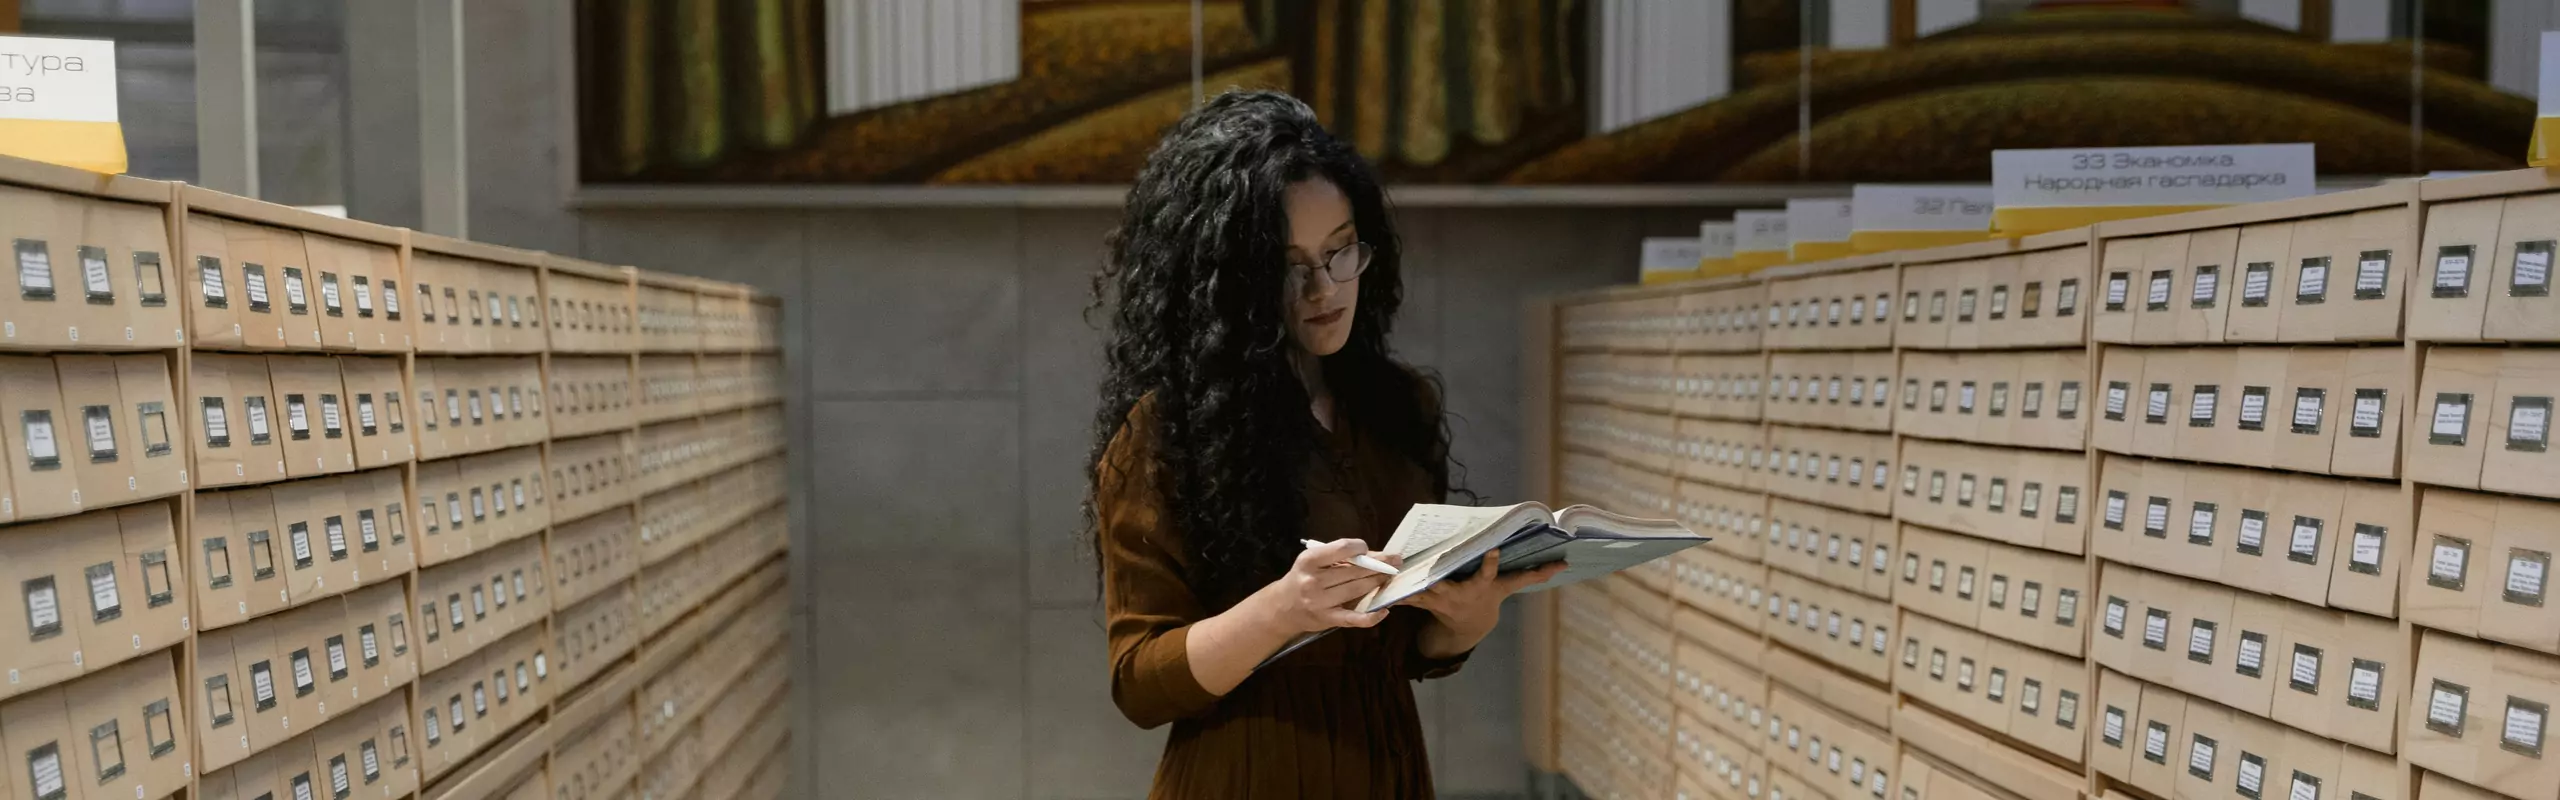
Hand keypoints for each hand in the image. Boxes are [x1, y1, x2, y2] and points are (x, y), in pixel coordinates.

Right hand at [1250, 538, 1396, 634]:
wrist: (1281, 607)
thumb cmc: (1302, 579)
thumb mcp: (1313, 562)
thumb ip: (1337, 557)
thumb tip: (1373, 556)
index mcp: (1309, 560)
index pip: (1343, 548)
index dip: (1361, 548)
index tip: (1368, 550)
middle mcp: (1313, 580)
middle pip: (1354, 570)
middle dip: (1378, 565)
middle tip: (1395, 562)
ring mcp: (1320, 601)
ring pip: (1356, 589)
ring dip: (1377, 583)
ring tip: (1390, 577)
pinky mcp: (1327, 619)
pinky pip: (1353, 618)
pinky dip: (1371, 616)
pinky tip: (1384, 610)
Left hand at [1402, 552, 1563, 642]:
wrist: (1466, 627)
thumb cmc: (1488, 598)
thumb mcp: (1508, 588)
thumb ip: (1533, 575)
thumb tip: (1564, 564)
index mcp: (1480, 587)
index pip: (1488, 574)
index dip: (1491, 564)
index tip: (1493, 551)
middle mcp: (1458, 594)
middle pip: (1447, 584)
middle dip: (1435, 580)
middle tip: (1427, 568)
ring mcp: (1438, 600)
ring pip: (1419, 591)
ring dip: (1403, 587)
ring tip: (1387, 578)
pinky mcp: (1421, 602)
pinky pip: (1404, 598)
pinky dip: (1389, 596)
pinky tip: (1372, 594)